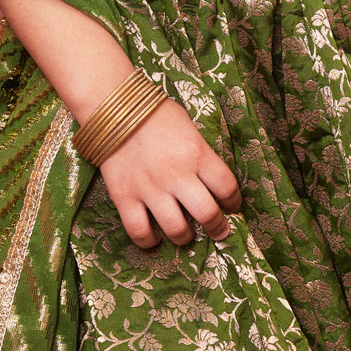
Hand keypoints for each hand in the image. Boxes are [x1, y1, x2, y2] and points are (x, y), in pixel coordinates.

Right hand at [97, 96, 242, 248]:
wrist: (116, 109)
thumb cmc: (157, 115)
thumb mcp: (190, 128)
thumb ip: (202, 155)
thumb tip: (211, 181)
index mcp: (198, 154)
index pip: (227, 187)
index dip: (234, 201)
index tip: (233, 206)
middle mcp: (177, 175)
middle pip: (207, 213)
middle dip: (218, 227)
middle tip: (219, 231)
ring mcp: (150, 188)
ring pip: (177, 229)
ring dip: (186, 238)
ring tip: (187, 235)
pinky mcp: (125, 197)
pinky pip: (139, 231)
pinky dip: (149, 241)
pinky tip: (155, 238)